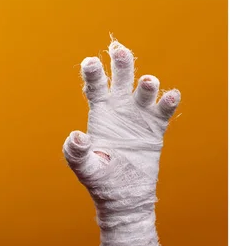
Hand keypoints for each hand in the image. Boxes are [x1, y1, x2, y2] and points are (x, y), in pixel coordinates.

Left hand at [63, 39, 179, 245]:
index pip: (95, 88)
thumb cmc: (100, 182)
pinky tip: (170, 96)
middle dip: (120, 64)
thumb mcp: (85, 168)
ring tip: (147, 82)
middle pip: (120, 80)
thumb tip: (76, 136)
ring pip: (144, 93)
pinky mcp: (155, 130)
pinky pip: (163, 112)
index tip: (90, 61)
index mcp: (99, 115)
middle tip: (119, 49)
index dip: (93, 74)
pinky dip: (167, 102)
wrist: (124, 197)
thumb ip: (76, 153)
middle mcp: (119, 111)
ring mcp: (138, 118)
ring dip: (146, 85)